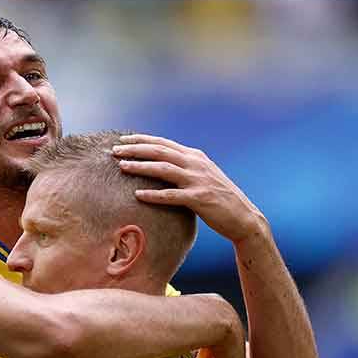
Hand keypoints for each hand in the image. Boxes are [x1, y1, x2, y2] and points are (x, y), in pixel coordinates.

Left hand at [112, 134, 267, 243]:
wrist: (243, 217)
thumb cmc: (218, 199)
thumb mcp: (202, 176)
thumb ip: (184, 168)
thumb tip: (160, 164)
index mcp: (195, 156)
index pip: (163, 143)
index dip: (141, 140)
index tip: (122, 140)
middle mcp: (196, 164)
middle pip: (160, 151)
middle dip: (135, 149)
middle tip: (114, 151)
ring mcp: (198, 180)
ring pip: (164, 169)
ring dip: (141, 167)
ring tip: (121, 167)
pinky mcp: (200, 199)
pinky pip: (172, 196)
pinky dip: (154, 194)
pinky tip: (138, 195)